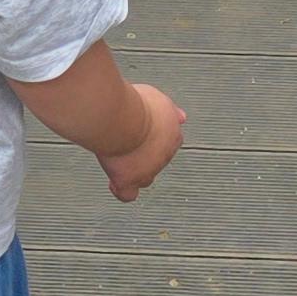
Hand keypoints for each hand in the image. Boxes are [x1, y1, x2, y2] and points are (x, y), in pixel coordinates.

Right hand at [101, 84, 185, 199]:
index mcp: (171, 134)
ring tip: (122, 161)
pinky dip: (122, 190)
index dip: (156, 138)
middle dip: (144, 152)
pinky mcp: (128, 180)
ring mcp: (147, 170)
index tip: (145, 130)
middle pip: (157, 160)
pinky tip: (115, 183)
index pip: (169, 141)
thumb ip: (170, 112)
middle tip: (128, 140)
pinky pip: (127, 193)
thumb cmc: (138, 106)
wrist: (124, 118)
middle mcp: (163, 155)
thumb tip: (182, 117)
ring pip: (145, 177)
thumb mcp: (160, 101)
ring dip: (136, 171)